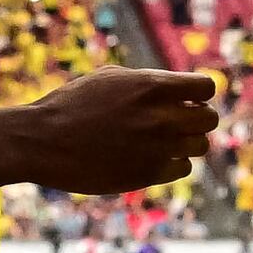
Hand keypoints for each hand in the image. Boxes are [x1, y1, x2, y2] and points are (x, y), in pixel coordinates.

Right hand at [6, 65, 225, 192]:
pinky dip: (173, 164)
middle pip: (210, 119)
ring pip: (200, 146)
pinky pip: (183, 168)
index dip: (198, 93)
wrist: (42, 141)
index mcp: (152, 86)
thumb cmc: (71, 104)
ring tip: (162, 140)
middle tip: (176, 121)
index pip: (207, 87)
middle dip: (197, 118)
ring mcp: (158, 147)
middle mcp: (161, 116)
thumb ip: (148, 81)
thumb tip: (178, 88)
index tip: (184, 98)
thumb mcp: (109, 78)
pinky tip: (151, 158)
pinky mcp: (150, 174)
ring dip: (186, 142)